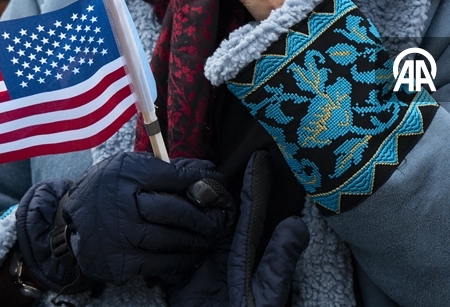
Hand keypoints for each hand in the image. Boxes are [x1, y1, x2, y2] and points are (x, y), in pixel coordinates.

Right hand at [16, 152, 227, 290]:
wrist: (71, 223)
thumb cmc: (109, 190)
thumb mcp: (129, 168)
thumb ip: (165, 169)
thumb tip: (206, 172)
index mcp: (126, 175)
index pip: (172, 176)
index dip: (199, 180)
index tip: (216, 183)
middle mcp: (122, 205)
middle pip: (174, 210)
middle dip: (202, 214)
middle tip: (219, 217)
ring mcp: (121, 236)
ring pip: (170, 239)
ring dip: (196, 239)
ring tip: (209, 235)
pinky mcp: (121, 262)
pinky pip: (159, 263)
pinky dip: (180, 260)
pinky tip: (192, 254)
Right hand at [166, 151, 309, 306]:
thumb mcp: (266, 294)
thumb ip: (278, 262)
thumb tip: (296, 222)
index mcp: (246, 253)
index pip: (250, 212)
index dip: (254, 185)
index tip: (259, 157)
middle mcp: (223, 253)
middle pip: (216, 213)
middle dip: (213, 188)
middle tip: (208, 161)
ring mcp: (199, 264)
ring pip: (190, 225)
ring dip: (184, 205)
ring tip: (181, 180)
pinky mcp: (177, 278)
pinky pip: (167, 252)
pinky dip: (160, 234)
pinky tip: (154, 212)